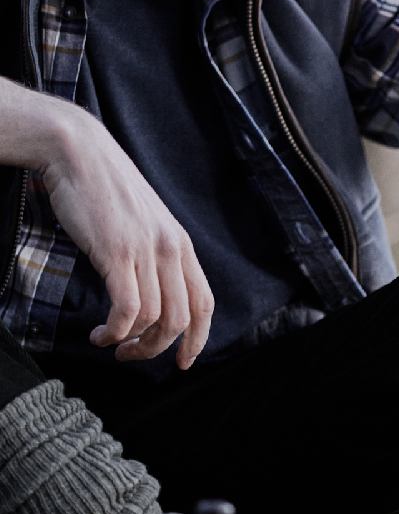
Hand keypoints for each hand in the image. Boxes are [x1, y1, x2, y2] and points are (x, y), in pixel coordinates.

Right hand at [41, 111, 213, 367]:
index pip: (204, 302)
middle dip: (159, 349)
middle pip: (182, 319)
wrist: (79, 152)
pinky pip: (128, 309)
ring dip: (132, 343)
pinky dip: (115, 331)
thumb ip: (152, 254)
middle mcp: (170, 249)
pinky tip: (100, 334)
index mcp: (181, 244)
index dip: (198, 338)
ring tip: (109, 344)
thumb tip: (149, 292)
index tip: (184, 361)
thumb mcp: (142, 222)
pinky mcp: (117, 252)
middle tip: (132, 356)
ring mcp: (145, 251)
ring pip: (155, 319)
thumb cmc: (104, 189)